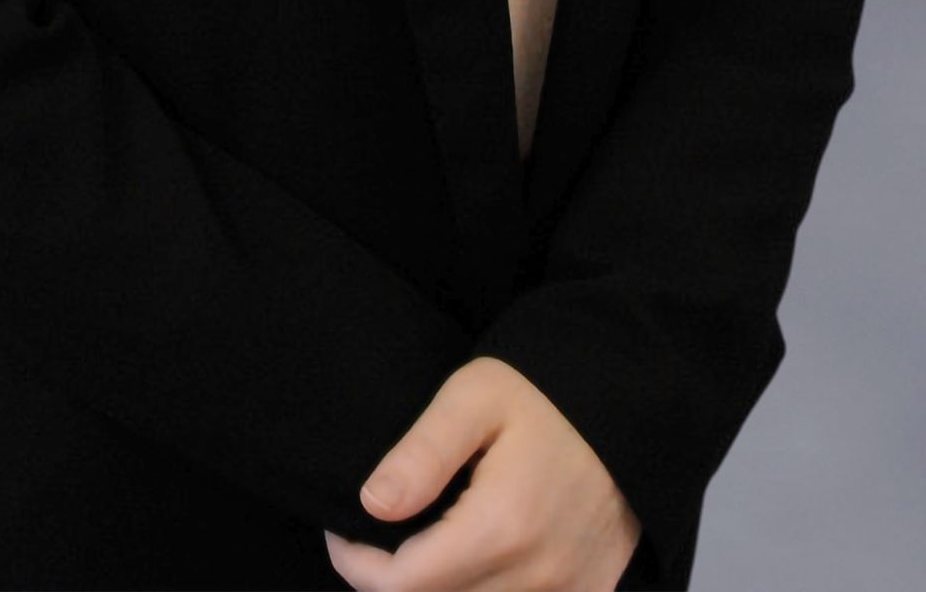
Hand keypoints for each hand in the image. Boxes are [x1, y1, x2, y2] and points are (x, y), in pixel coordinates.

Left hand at [325, 357, 641, 591]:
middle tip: (375, 537)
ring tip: (420, 544)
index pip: (402, 586)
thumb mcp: (472, 398)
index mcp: (501, 527)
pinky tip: (469, 562)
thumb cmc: (543, 396)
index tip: (342, 531)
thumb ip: (421, 454)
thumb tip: (372, 505)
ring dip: (437, 589)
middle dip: (391, 580)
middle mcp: (537, 577)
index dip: (356, 565)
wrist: (626, 408)